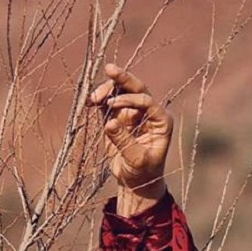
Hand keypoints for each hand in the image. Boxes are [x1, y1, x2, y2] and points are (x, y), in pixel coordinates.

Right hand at [88, 63, 172, 214]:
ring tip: (94, 98)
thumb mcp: (137, 160)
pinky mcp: (117, 118)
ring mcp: (132, 113)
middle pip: (137, 89)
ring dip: (107, 90)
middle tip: (109, 68)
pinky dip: (99, 100)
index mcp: (161, 120)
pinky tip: (90, 101)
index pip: (147, 101)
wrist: (135, 182)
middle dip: (123, 79)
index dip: (130, 99)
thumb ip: (124, 141)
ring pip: (120, 92)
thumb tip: (109, 123)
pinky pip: (108, 103)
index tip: (113, 104)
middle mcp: (148, 113)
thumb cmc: (143, 172)